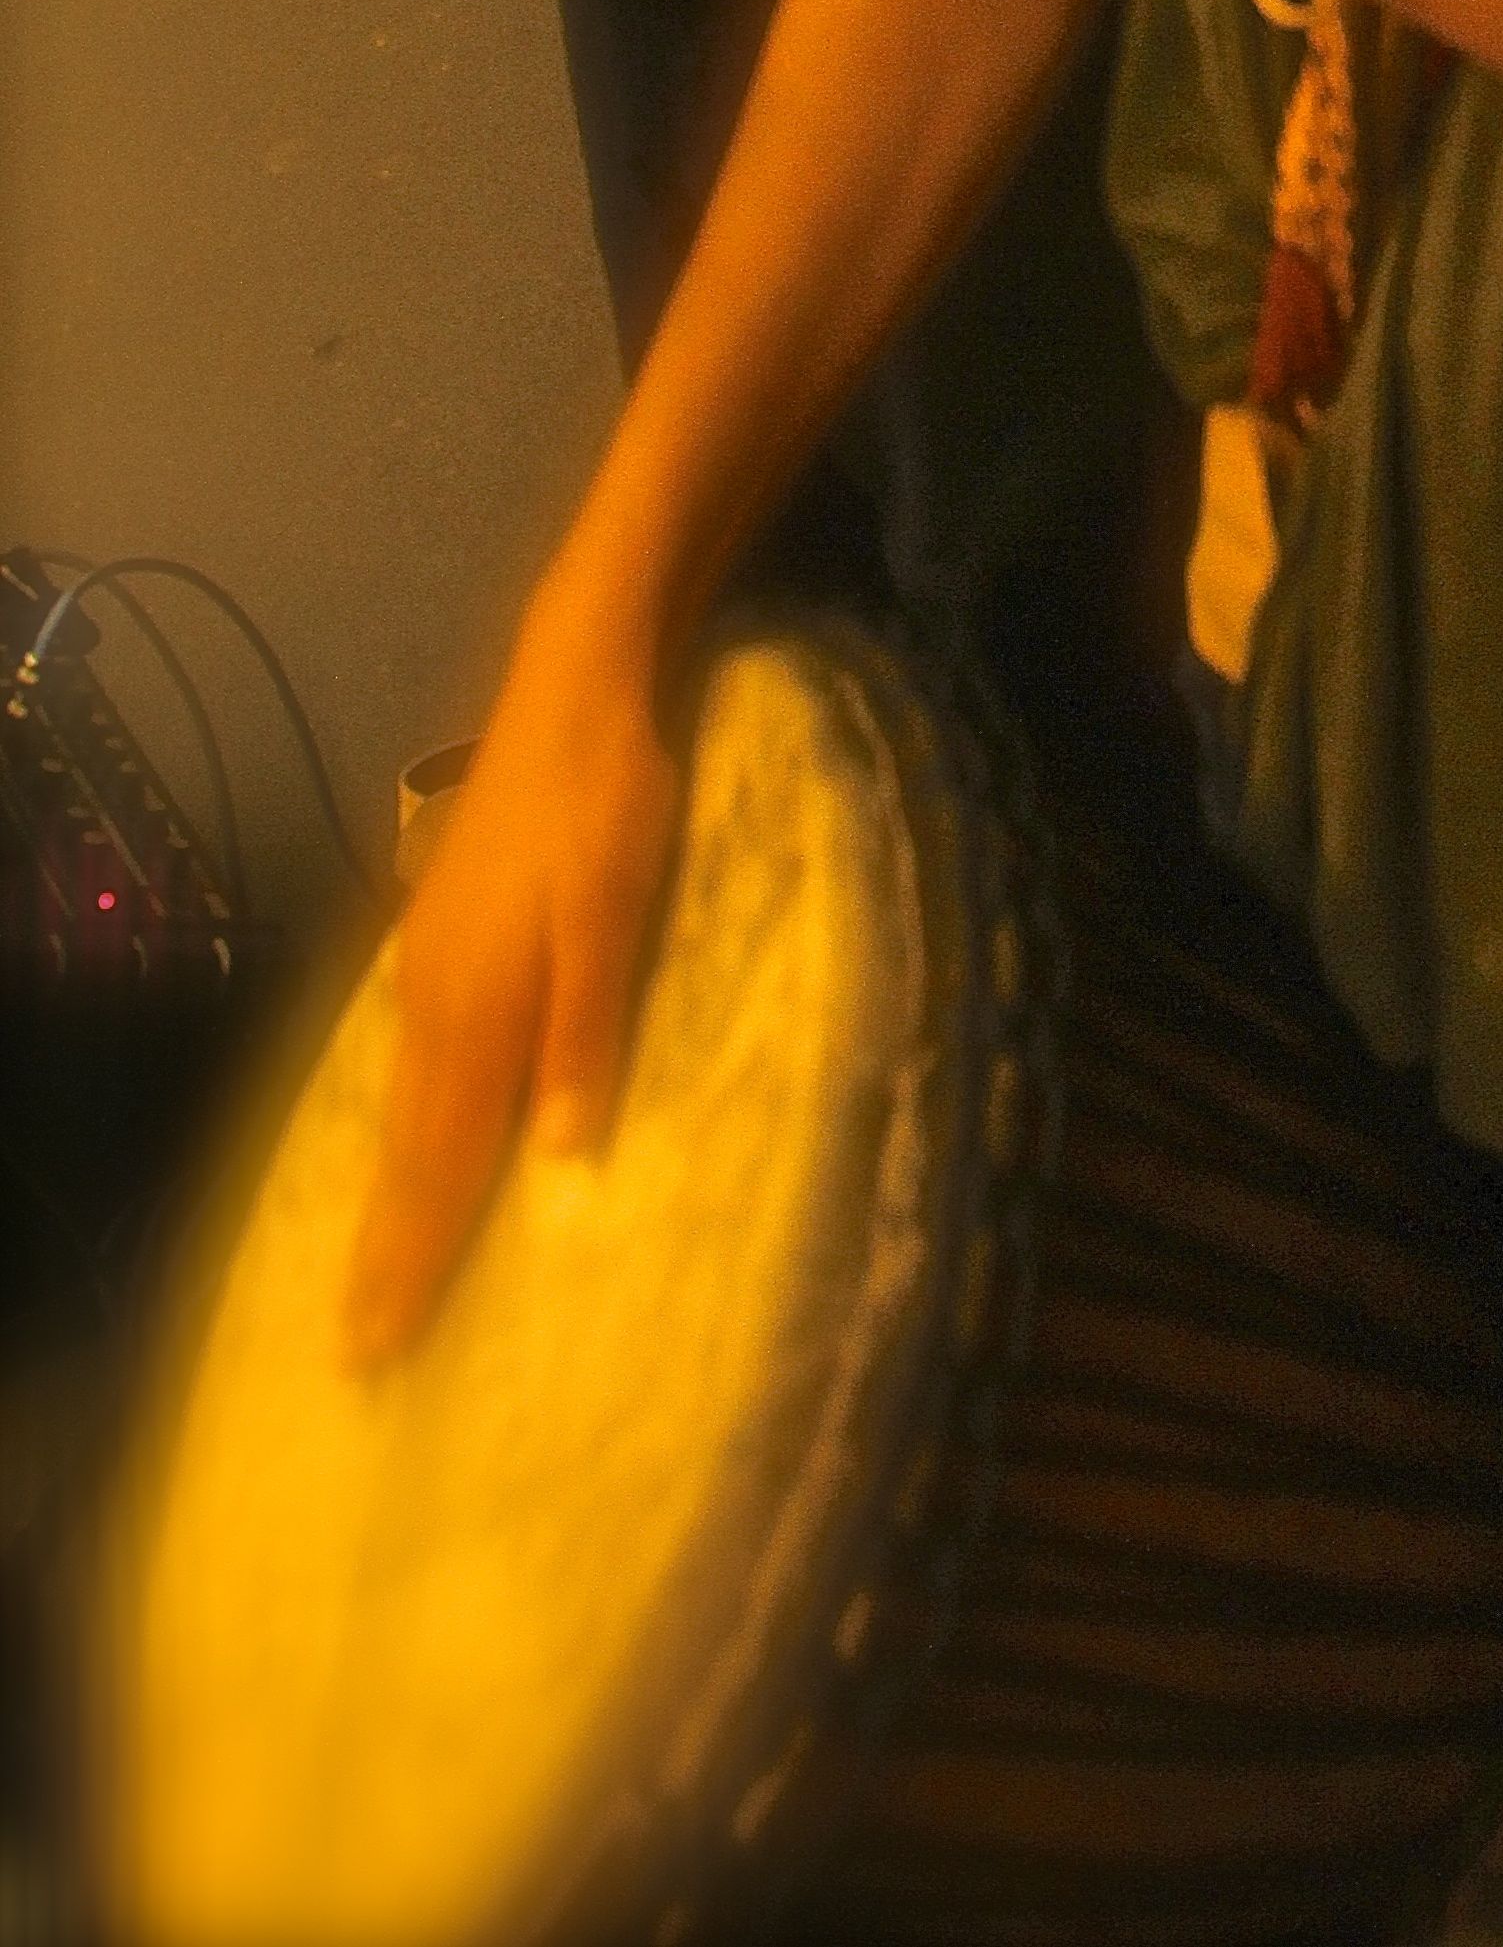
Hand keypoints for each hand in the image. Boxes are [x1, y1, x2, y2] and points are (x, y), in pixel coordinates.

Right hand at [342, 591, 684, 1366]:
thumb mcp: (616, 913)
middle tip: (354, 1346)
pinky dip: (407, 1123)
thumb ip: (587, 1033)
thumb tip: (563, 1159)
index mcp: (477, 1007)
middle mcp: (435, 998)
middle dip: (383, 1249)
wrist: (574, 687)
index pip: (440, 1163)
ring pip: (403, 1105)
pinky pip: (411, 1059)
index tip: (377, 1347)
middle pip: (407, 1148)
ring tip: (372, 1267)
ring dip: (390, 1190)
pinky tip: (411, 1133)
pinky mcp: (443, 930)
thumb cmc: (610, 802)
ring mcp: (429, 961)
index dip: (414, 1257)